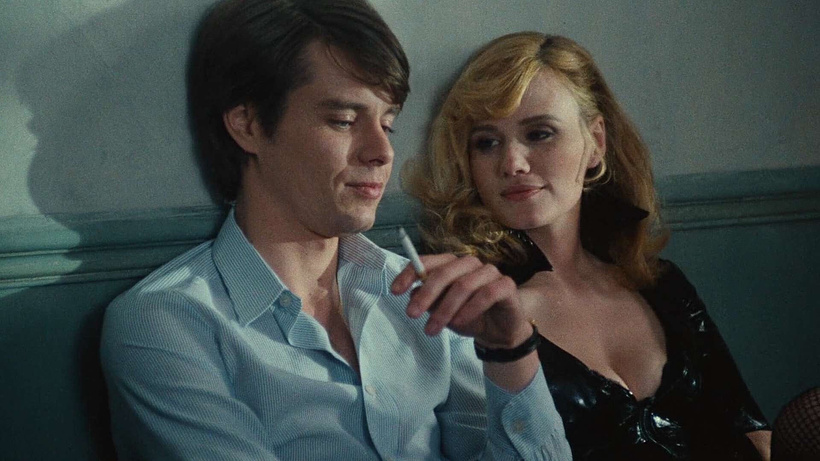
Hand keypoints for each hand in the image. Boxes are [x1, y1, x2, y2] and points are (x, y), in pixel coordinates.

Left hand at [391, 254, 531, 347]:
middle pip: (444, 272)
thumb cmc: (469, 316)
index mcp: (451, 265)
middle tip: (411, 314)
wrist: (499, 332)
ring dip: (445, 309)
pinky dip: (470, 309)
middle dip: (425, 295)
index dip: (409, 274)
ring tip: (433, 329)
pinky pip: (487, 294)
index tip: (394, 291)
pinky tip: (459, 323)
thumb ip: (429, 301)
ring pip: (463, 285)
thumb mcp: (442, 312)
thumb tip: (412, 293)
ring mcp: (489, 272)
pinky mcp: (506, 285)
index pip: (427, 261)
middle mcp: (470, 263)